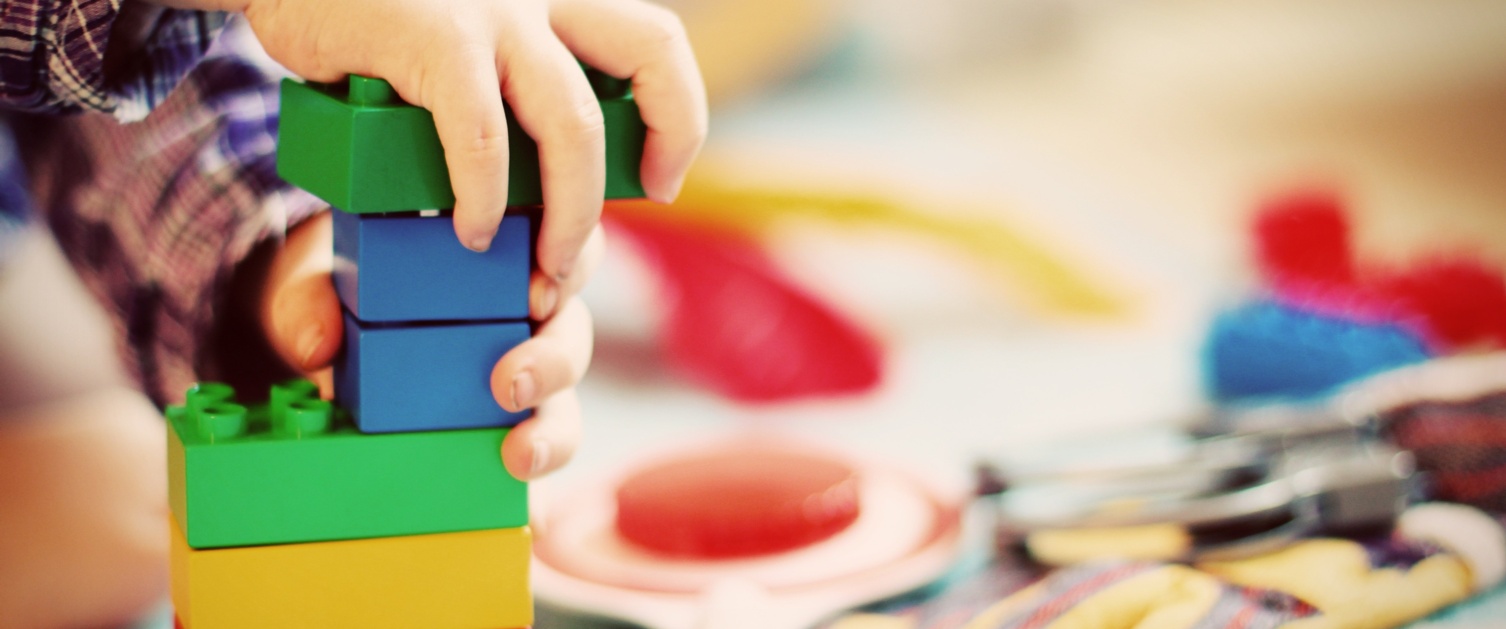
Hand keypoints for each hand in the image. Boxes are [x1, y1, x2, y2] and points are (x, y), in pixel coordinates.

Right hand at [166, 0, 705, 282]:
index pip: (656, 42)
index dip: (677, 114)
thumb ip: (509, 81)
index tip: (659, 178)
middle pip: (651, 55)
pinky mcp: (429, 34)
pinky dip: (482, 196)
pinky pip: (480, 134)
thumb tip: (543, 182)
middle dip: (660, 147)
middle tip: (625, 215)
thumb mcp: (461, 37)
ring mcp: (489, 10)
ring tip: (544, 264)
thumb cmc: (374, 23)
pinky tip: (468, 230)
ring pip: (573, 121)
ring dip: (572, 211)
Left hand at [259, 210, 600, 479]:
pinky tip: (525, 496)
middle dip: (554, 361)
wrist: (324, 335)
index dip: (569, 267)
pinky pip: (538, 449)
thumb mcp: (317, 280)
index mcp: (499, 257)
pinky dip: (540, 474)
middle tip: (511, 384)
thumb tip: (317, 345)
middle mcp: (523, 316)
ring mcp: (521, 376)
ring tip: (520, 454)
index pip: (560, 249)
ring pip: (564, 399)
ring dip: (554, 429)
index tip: (536, 294)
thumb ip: (308, 299)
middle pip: (571, 331)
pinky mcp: (506, 431)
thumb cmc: (341, 289)